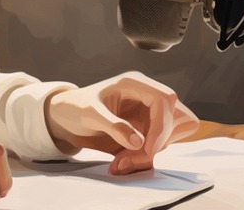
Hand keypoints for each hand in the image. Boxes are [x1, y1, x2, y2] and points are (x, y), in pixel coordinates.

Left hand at [43, 71, 198, 174]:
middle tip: (133, 156)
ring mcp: (148, 113)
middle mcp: (146, 95)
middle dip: (161, 141)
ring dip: (154, 151)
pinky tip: (123, 161)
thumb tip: (138, 142)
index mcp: (134, 83)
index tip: (148, 149)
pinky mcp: (146, 129)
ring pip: (174, 133)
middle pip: (179, 116)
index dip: (162, 125)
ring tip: (123, 160)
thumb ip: (114, 126)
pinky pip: (159, 146)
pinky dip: (145, 158)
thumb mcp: (89, 114)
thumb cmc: (74, 107)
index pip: (165, 99)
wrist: (65, 117)